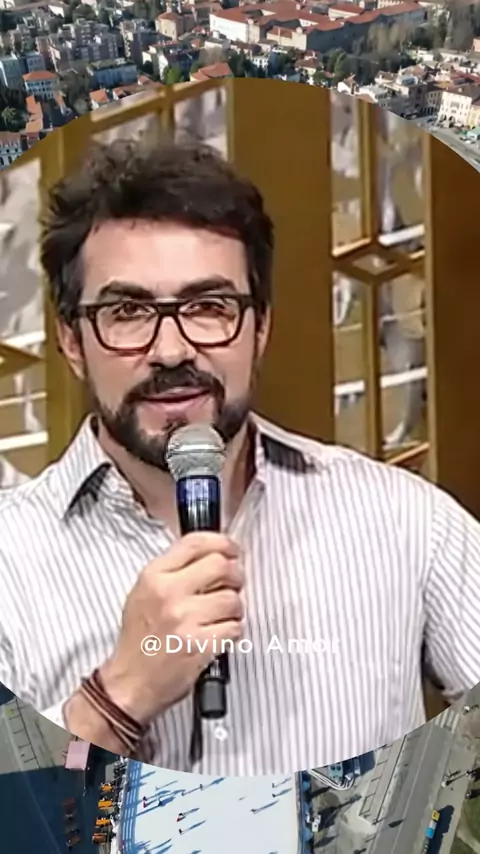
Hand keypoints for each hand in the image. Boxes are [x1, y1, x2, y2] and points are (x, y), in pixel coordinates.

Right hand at [100, 531, 243, 724]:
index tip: (232, 550)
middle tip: (235, 584)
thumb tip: (212, 554)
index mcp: (154, 576)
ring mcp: (185, 618)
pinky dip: (233, 631)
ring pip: (233, 598)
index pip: (196, 543)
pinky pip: (234, 627)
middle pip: (221, 565)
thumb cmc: (139, 639)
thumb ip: (174, 570)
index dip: (223, 543)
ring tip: (223, 615)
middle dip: (235, 575)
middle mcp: (169, 593)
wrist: (129, 682)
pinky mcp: (200, 644)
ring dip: (235, 608)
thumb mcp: (144, 592)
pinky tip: (220, 634)